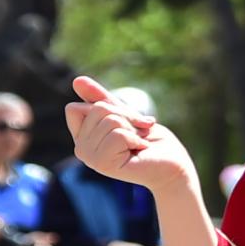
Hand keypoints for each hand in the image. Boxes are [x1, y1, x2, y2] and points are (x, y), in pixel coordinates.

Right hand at [67, 76, 196, 189]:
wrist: (171, 162)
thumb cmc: (149, 139)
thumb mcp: (124, 113)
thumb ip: (100, 98)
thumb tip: (77, 80)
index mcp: (82, 137)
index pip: (73, 108)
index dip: (105, 107)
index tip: (125, 121)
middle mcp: (81, 149)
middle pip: (97, 110)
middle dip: (125, 117)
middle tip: (136, 134)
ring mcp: (90, 159)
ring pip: (110, 121)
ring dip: (132, 129)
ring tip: (138, 143)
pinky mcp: (103, 165)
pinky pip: (118, 134)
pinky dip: (135, 139)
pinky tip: (139, 150)